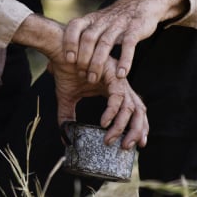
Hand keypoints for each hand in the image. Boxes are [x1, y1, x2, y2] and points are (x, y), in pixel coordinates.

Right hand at [11, 13, 147, 147]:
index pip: (134, 111)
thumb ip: (68, 118)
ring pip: (129, 106)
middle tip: (127, 147)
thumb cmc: (65, 70)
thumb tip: (65, 139)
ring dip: (122, 125)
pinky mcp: (111, 73)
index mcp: (114, 90)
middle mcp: (120, 85)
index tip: (136, 145)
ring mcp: (117, 78)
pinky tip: (103, 122)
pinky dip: (112, 111)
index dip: (138, 128)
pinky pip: (117, 96)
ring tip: (110, 139)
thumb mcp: (66, 99)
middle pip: (139, 110)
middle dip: (137, 130)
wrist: (58, 49)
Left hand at [63, 0, 186, 82]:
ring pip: (105, 43)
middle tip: (81, 75)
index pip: (74, 26)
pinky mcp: (134, 29)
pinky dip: (125, 60)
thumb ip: (79, 41)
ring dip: (98, 63)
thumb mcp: (95, 25)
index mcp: (91, 19)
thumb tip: (55, 65)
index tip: (68, 60)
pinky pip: (128, 45)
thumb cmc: (112, 21)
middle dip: (83, 58)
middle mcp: (102, 21)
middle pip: (89, 38)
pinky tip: (121, 75)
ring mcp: (118, 24)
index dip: (69, 42)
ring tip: (93, 79)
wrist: (141, 4)